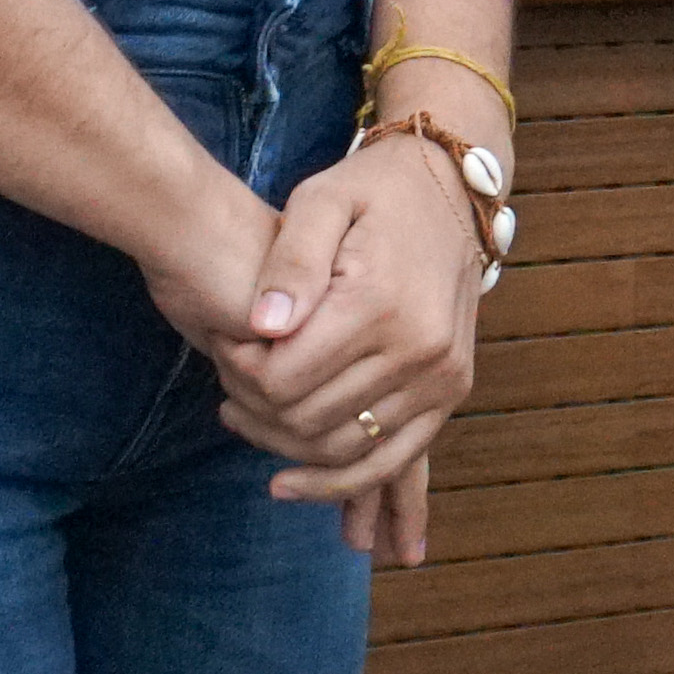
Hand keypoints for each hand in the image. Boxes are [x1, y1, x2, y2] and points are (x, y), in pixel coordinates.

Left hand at [210, 135, 493, 564]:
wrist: (449, 191)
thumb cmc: (371, 194)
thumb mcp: (319, 202)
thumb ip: (288, 262)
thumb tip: (263, 328)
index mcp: (379, 301)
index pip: (284, 378)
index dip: (238, 372)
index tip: (222, 344)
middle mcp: (420, 347)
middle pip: (308, 419)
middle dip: (255, 408)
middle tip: (226, 379)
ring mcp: (442, 376)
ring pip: (343, 449)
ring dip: (285, 446)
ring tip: (245, 416)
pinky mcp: (451, 391)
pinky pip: (393, 461)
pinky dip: (339, 482)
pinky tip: (290, 482)